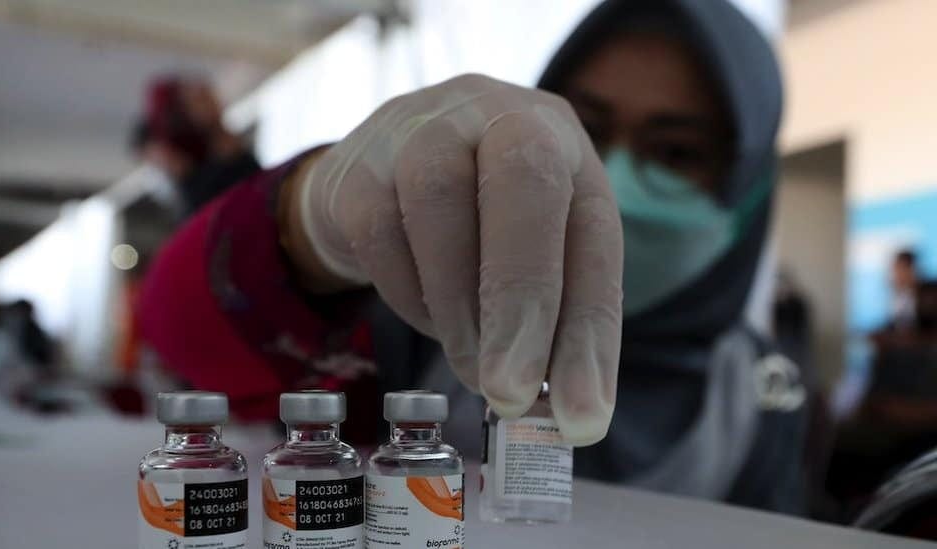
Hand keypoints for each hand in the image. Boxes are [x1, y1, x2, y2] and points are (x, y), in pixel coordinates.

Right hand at [286, 74, 622, 444]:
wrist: (386, 170)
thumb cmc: (480, 221)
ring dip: (459, 309)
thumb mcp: (536, 253)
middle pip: (524, 183)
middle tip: (513, 395)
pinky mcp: (360, 164)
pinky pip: (380, 233)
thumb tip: (567, 415)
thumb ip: (555, 319)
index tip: (581, 419)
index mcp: (561, 142)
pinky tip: (429, 315)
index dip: (589, 332)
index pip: (591, 235)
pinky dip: (409, 296)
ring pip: (440, 204)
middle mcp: (499, 114)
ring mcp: (422, 127)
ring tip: (474, 368)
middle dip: (522, 302)